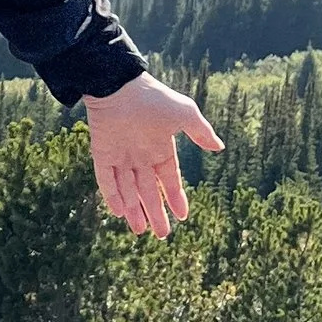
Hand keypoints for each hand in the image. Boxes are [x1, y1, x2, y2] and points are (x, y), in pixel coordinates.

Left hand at [85, 71, 222, 238]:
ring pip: (128, 190)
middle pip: (148, 191)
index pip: (168, 179)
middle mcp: (140, 156)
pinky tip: (120, 212)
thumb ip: (201, 132)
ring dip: (134, 211)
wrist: (121, 85)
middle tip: (162, 235)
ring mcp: (120, 156)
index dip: (175, 197)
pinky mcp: (101, 153)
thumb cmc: (155, 99)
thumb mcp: (185, 114)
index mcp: (160, 148)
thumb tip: (220, 148)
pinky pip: (106, 180)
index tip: (182, 216)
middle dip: (155, 213)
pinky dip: (112, 196)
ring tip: (141, 232)